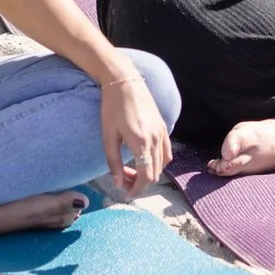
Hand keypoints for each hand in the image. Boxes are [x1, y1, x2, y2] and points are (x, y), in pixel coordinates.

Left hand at [99, 68, 172, 193]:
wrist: (124, 81)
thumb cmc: (112, 107)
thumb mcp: (108, 136)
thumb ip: (113, 163)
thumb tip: (119, 184)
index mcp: (141, 142)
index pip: (146, 177)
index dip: (137, 190)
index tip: (126, 193)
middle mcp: (155, 139)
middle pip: (155, 173)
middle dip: (140, 182)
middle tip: (123, 180)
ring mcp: (162, 132)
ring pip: (162, 164)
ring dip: (149, 172)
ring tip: (131, 169)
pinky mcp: (163, 126)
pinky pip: (166, 151)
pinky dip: (157, 161)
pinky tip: (143, 157)